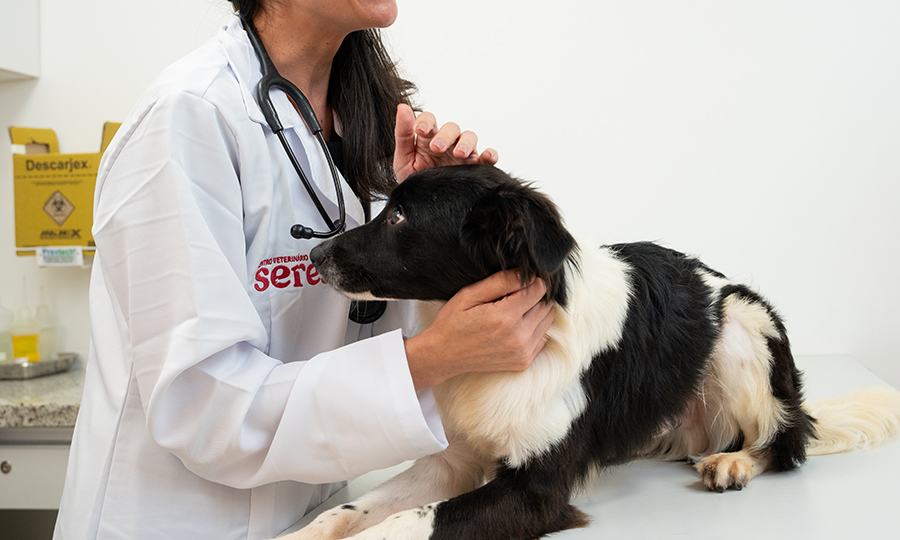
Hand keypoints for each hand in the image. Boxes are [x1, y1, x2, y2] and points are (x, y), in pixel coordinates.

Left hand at [393, 103, 498, 182]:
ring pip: (470, 138)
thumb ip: (403, 133)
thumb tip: (402, 108)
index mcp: (429, 138)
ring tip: (459, 154)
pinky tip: (486, 157)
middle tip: (437, 147)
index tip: (419, 129)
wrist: (423, 205)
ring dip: (465, 143)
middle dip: (445, 136)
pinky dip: (490, 154)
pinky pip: (487, 158)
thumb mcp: (403, 158)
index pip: (430, 120)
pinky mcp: (475, 168)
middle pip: (451, 128)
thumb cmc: (413, 179)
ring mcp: (463, 154)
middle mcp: (448, 143)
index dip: (426, 121)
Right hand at [404, 270, 554, 389]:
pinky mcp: (523, 361)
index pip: (538, 290)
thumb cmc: (453, 322)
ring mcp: (523, 352)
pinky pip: (542, 337)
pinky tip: (515, 326)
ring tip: (513, 310)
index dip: (529, 282)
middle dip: (534, 296)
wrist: (444, 355)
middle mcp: (518, 337)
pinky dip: (534, 328)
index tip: (517, 282)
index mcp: (505, 317)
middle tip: (512, 296)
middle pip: (545, 305)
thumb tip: (526, 274)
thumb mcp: (470, 294)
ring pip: (546, 321)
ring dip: (535, 312)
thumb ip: (500, 282)